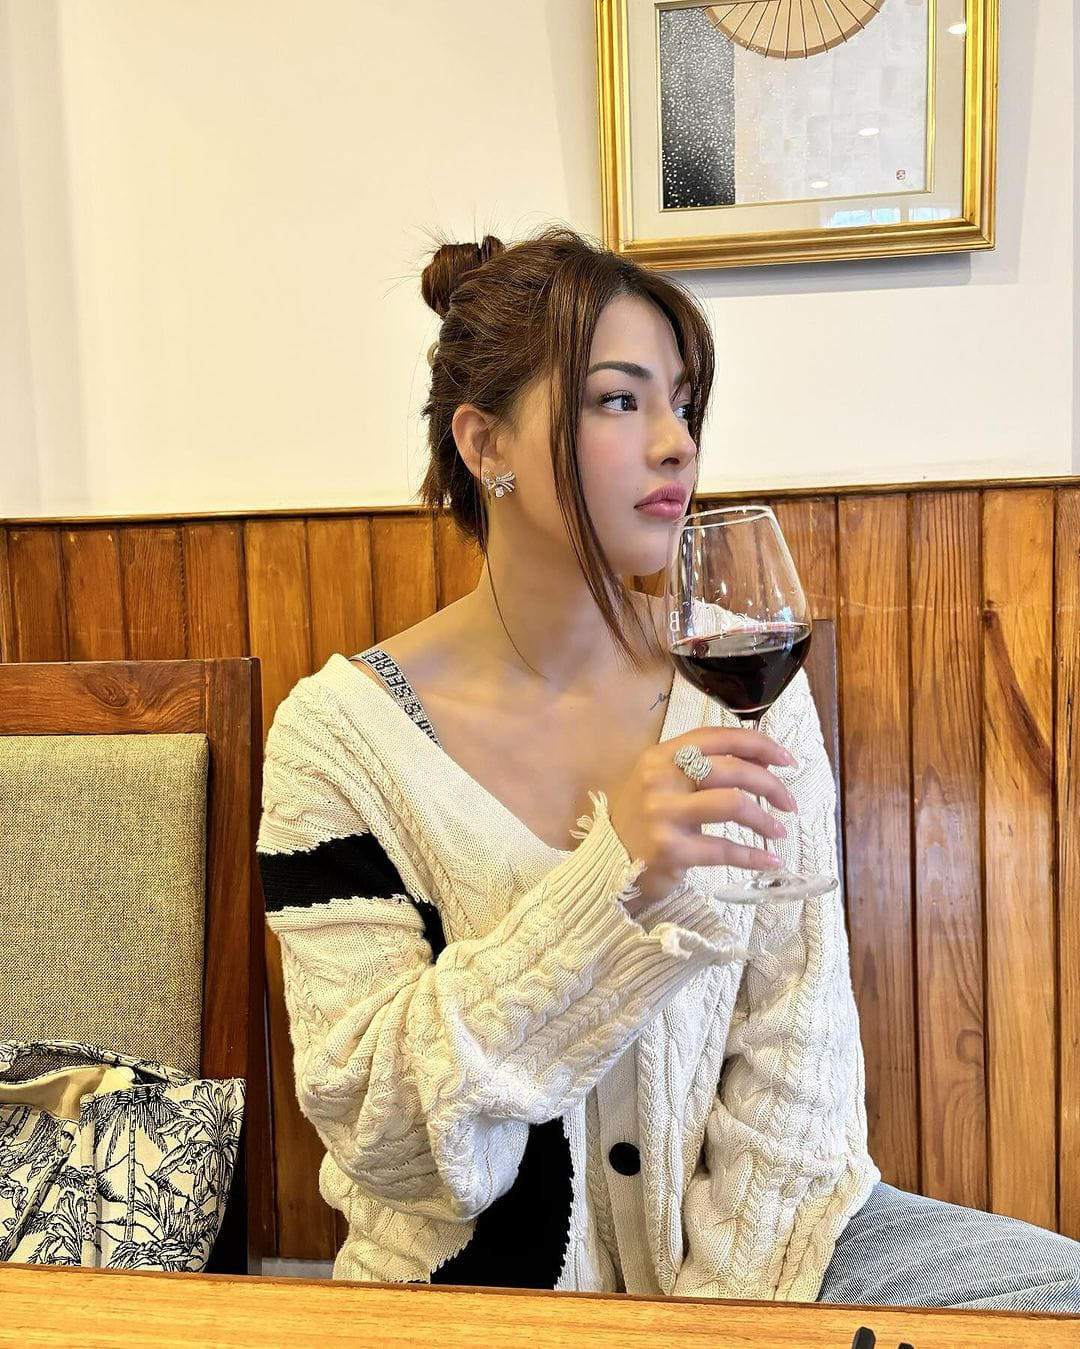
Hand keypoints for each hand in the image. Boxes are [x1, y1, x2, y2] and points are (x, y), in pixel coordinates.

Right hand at [608, 726, 798, 907]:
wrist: (607, 862)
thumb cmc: (642, 819)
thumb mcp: (663, 782)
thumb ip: (700, 768)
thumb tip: (760, 762)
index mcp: (661, 755)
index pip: (718, 737)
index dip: (758, 744)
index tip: (786, 760)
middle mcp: (660, 779)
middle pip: (732, 769)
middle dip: (770, 784)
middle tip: (787, 802)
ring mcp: (663, 814)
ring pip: (733, 803)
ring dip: (765, 818)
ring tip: (778, 831)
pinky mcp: (670, 849)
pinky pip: (723, 849)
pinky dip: (753, 855)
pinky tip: (770, 859)